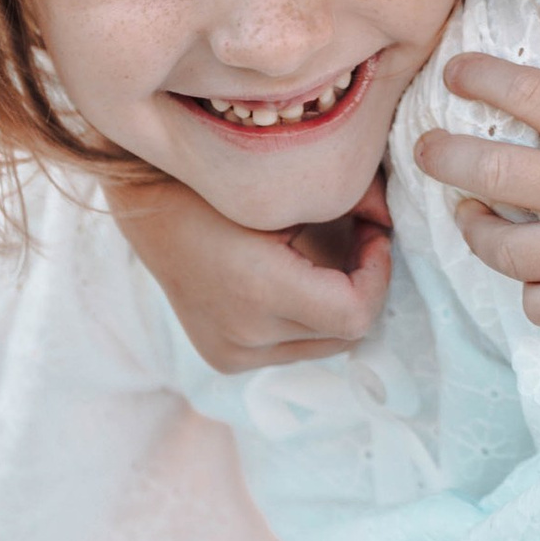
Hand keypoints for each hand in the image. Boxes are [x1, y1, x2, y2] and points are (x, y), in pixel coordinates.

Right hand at [105, 165, 394, 369]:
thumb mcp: (290, 182)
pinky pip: (294, 347)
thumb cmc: (221, 182)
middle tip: (357, 238)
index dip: (378, 274)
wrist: (147, 204)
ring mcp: (231, 353)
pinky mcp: (225, 358)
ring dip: (337, 304)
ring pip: (325, 344)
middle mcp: (243, 335)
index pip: (355, 314)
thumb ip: (353, 197)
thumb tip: (391, 219)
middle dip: (363, 285)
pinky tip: (292, 280)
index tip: (374, 233)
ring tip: (322, 258)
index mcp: (256, 291)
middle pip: (346, 332)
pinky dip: (308, 318)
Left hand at [414, 20, 539, 334]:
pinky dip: (528, 289)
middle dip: (440, 154)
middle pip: (486, 171)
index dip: (477, 76)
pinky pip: (538, 304)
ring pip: (499, 248)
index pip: (523, 93)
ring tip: (468, 213)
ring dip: (472, 227)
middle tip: (425, 148)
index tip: (455, 74)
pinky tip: (531, 268)